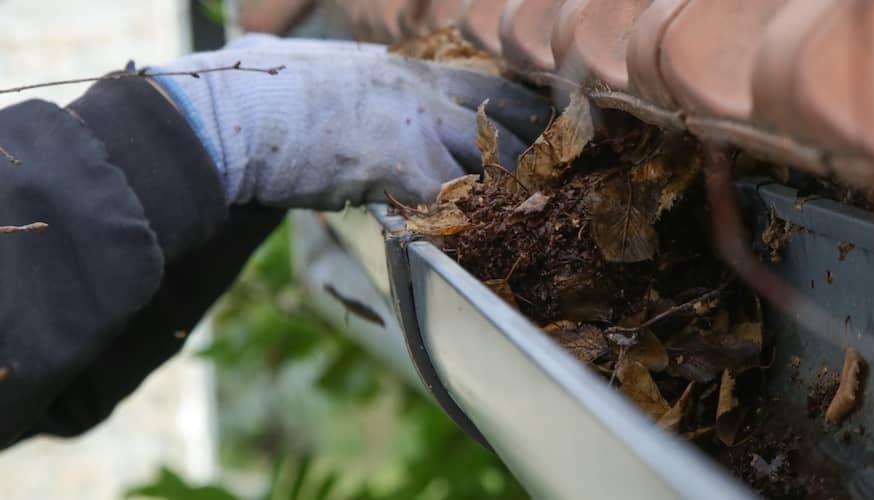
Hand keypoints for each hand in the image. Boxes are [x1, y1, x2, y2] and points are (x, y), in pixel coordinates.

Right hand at [152, 34, 548, 208]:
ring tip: (537, 212)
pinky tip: (485, 238)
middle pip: (502, 110)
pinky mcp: (401, 162)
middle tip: (558, 167)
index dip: (514, 105)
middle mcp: (418, 88)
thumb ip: (325, 70)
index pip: (481, 80)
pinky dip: (471, 218)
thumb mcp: (302, 64)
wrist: (229, 114)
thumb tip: (272, 50)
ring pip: (491, 154)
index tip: (538, 122)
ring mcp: (414, 122)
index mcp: (399, 67)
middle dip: (533, 140)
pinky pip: (456, 196)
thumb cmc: (250, 88)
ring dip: (511, 186)